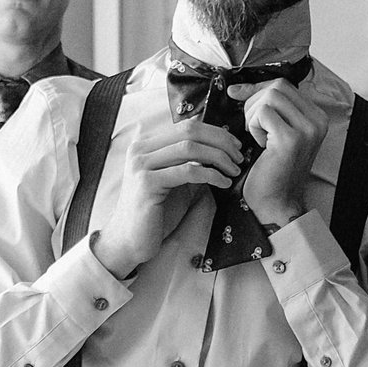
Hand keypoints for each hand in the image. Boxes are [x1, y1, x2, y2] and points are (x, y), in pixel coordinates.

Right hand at [88, 118, 246, 275]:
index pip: (186, 126)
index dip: (215, 133)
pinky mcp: (146, 183)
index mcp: (145, 145)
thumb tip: (221, 149)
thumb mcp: (174, 181)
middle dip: (220, 141)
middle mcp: (139, 150)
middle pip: (189, 131)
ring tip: (234, 170)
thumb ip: (189, 162)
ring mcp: (141, 165)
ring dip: (219, 157)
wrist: (129, 240)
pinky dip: (211, 174)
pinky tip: (223, 183)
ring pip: (190, 148)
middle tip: (238, 157)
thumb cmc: (154, 213)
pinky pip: (187, 171)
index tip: (234, 146)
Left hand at [239, 82, 329, 225]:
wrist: (276, 202)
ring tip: (258, 137)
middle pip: (277, 87)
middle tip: (252, 127)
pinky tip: (260, 145)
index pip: (283, 84)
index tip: (237, 95)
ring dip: (253, 115)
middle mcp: (317, 121)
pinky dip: (253, 126)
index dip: (257, 88)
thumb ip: (266, 108)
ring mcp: (307, 129)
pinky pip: (263, 113)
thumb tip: (236, 88)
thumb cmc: (270, 168)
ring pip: (270, 97)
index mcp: (316, 117)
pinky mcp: (291, 138)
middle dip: (254, 102)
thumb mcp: (274, 131)